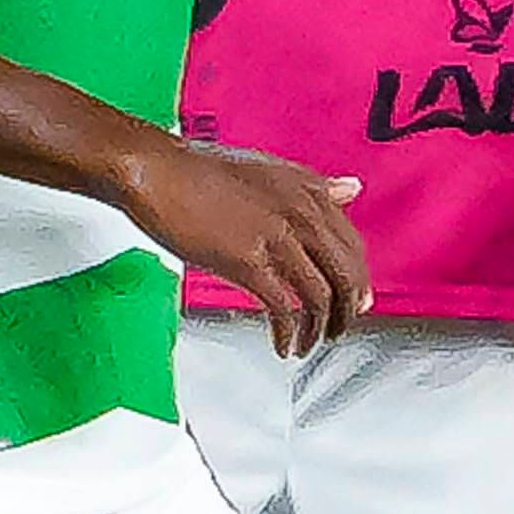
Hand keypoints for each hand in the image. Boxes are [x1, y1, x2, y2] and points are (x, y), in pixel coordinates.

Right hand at [120, 139, 368, 359]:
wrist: (155, 171)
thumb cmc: (199, 169)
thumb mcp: (270, 169)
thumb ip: (315, 185)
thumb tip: (351, 189)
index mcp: (309, 192)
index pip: (352, 244)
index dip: (357, 278)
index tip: (355, 298)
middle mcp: (301, 215)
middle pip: (345, 274)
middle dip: (346, 310)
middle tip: (338, 328)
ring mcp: (277, 239)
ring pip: (320, 296)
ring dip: (319, 328)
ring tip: (309, 343)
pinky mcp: (249, 263)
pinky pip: (283, 308)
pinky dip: (289, 333)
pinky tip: (283, 344)